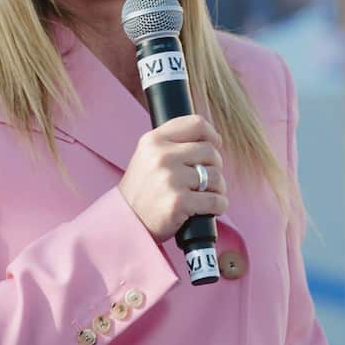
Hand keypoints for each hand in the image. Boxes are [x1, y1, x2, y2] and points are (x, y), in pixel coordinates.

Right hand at [118, 116, 228, 242]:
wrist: (126, 221)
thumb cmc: (143, 189)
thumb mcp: (148, 156)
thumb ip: (173, 144)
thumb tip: (213, 140)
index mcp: (153, 140)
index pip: (196, 124)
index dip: (212, 135)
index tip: (214, 146)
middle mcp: (161, 156)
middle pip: (211, 152)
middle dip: (214, 167)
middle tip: (203, 180)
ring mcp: (170, 179)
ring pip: (217, 177)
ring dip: (217, 189)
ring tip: (202, 196)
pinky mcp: (178, 202)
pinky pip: (216, 200)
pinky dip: (218, 206)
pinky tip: (205, 210)